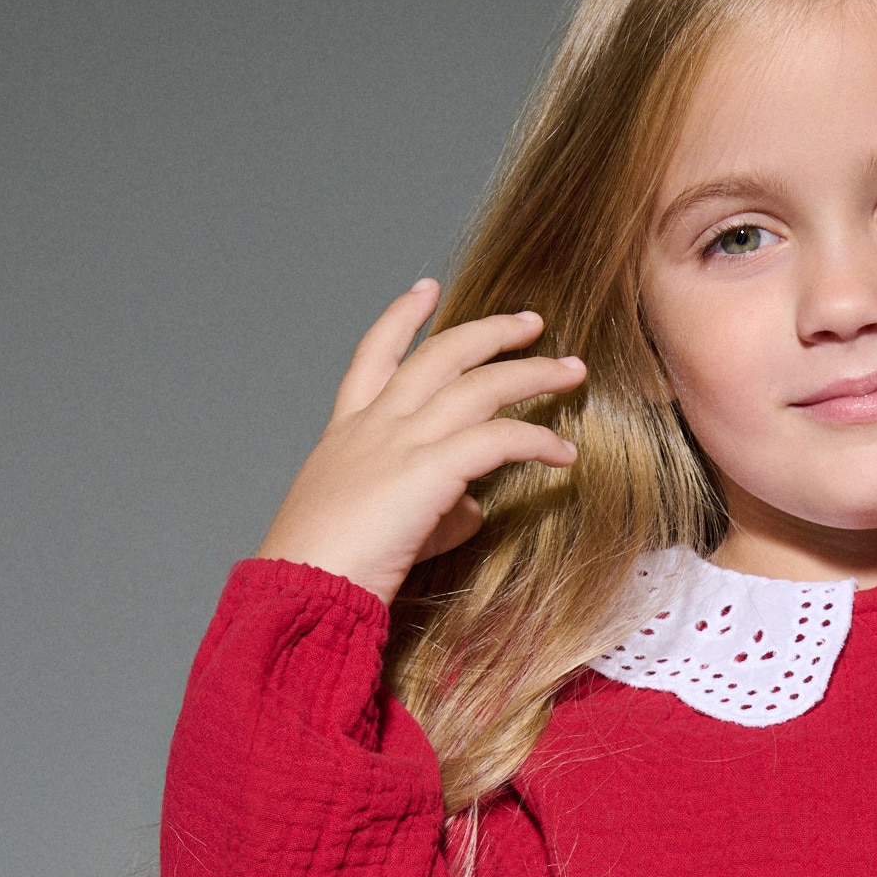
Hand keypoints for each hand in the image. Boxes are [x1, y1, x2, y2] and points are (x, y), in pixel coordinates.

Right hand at [256, 279, 585, 605]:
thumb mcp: (377, 523)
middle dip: (491, 332)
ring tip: (573, 371)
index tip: (428, 289)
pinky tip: (564, 453)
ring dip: (533, 374)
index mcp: (349, 431)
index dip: (403, 318)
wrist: (303, 588)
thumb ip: (432, 507)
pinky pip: (498, 440)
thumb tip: (473, 505)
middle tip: (531, 322)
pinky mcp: (429, 470)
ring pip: (478, 386)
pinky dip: (536, 441)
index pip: (376, 354)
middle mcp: (374, 424)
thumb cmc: (332, 570)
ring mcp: (400, 442)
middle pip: (441, 355)